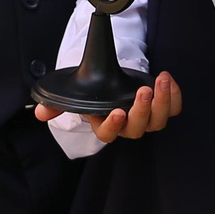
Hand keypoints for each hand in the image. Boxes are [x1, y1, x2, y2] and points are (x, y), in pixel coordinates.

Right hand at [38, 73, 181, 141]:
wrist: (112, 82)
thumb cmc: (94, 92)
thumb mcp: (75, 95)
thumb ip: (57, 104)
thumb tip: (40, 112)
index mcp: (105, 124)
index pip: (108, 134)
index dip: (113, 126)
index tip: (117, 112)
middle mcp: (128, 125)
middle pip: (137, 129)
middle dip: (142, 111)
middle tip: (142, 91)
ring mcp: (147, 118)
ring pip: (159, 120)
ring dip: (162, 102)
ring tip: (159, 80)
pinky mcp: (162, 107)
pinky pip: (174, 108)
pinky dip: (174, 96)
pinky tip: (167, 78)